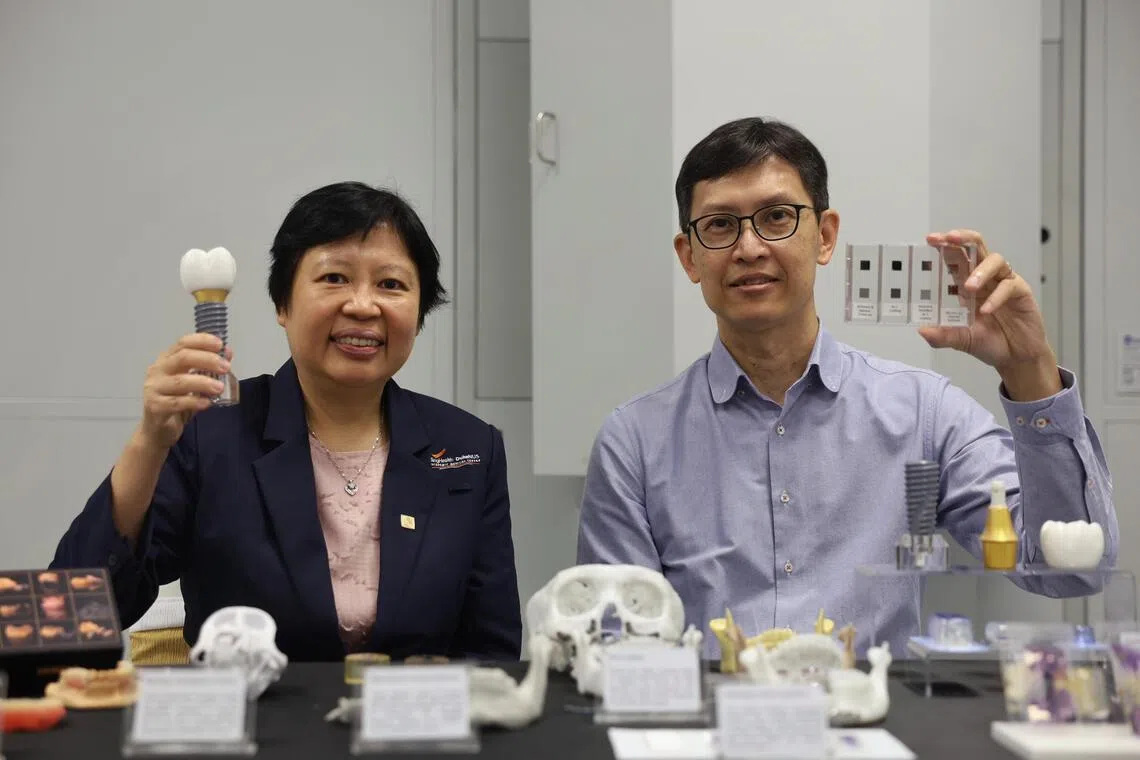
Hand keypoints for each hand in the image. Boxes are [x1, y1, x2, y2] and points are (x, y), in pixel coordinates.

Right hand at [137, 333, 231, 449]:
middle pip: (182, 358)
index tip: (220, 345)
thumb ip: (209, 368)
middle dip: (207, 360)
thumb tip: (228, 353)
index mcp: (167, 360)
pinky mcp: (155, 406)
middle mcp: (157, 370)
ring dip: (203, 382)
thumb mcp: (195, 383)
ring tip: (220, 388)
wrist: (157, 430)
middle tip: (225, 367)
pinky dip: (194, 401)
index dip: (202, 341)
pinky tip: (207, 403)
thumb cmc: (177, 401)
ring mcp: (153, 388)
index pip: (183, 343)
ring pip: (180, 381)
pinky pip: (176, 402)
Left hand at [918, 230, 1060, 398]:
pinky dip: (996, 297)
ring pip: (995, 261)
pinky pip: (1009, 286)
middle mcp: (985, 279)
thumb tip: (922, 331)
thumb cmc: (990, 342)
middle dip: (963, 239)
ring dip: (980, 271)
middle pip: (977, 247)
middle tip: (949, 239)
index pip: (956, 258)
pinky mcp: (1021, 292)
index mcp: (966, 284)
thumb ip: (943, 335)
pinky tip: (987, 310)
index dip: (945, 246)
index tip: (931, 240)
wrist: (1016, 357)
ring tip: (969, 287)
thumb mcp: (961, 340)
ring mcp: (1004, 283)